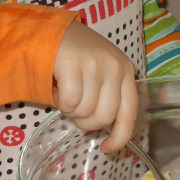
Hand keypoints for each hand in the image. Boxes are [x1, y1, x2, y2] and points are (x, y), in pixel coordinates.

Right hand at [52, 22, 136, 152]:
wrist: (50, 31)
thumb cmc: (76, 57)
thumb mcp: (102, 73)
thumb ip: (109, 97)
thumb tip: (107, 132)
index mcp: (126, 71)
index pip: (129, 113)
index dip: (120, 137)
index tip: (107, 149)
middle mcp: (115, 67)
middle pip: (104, 117)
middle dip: (85, 123)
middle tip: (74, 111)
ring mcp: (95, 64)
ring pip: (84, 111)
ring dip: (70, 111)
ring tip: (65, 93)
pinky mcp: (74, 63)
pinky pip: (69, 102)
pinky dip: (59, 102)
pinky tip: (56, 87)